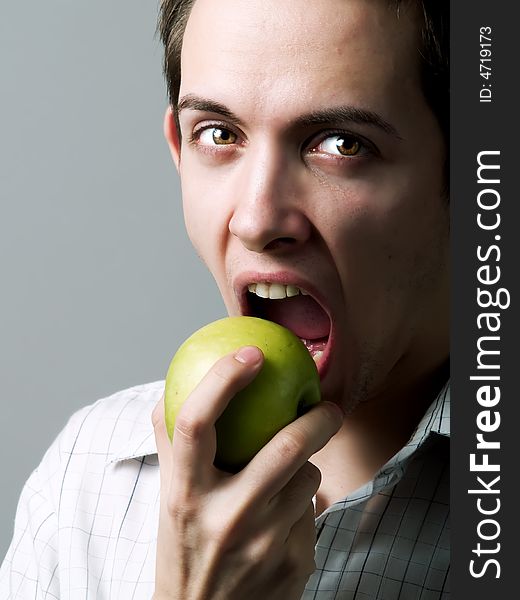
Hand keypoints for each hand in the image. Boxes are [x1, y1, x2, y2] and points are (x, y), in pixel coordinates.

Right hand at [152, 345, 341, 599]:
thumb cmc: (183, 552)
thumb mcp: (169, 500)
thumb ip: (171, 445)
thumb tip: (170, 391)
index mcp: (185, 494)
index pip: (196, 421)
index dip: (223, 378)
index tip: (251, 352)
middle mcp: (225, 517)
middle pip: (284, 446)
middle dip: (319, 418)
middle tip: (329, 407)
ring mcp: (263, 543)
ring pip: (307, 479)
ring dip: (304, 470)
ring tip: (284, 484)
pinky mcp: (293, 563)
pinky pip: (312, 513)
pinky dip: (303, 506)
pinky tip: (282, 524)